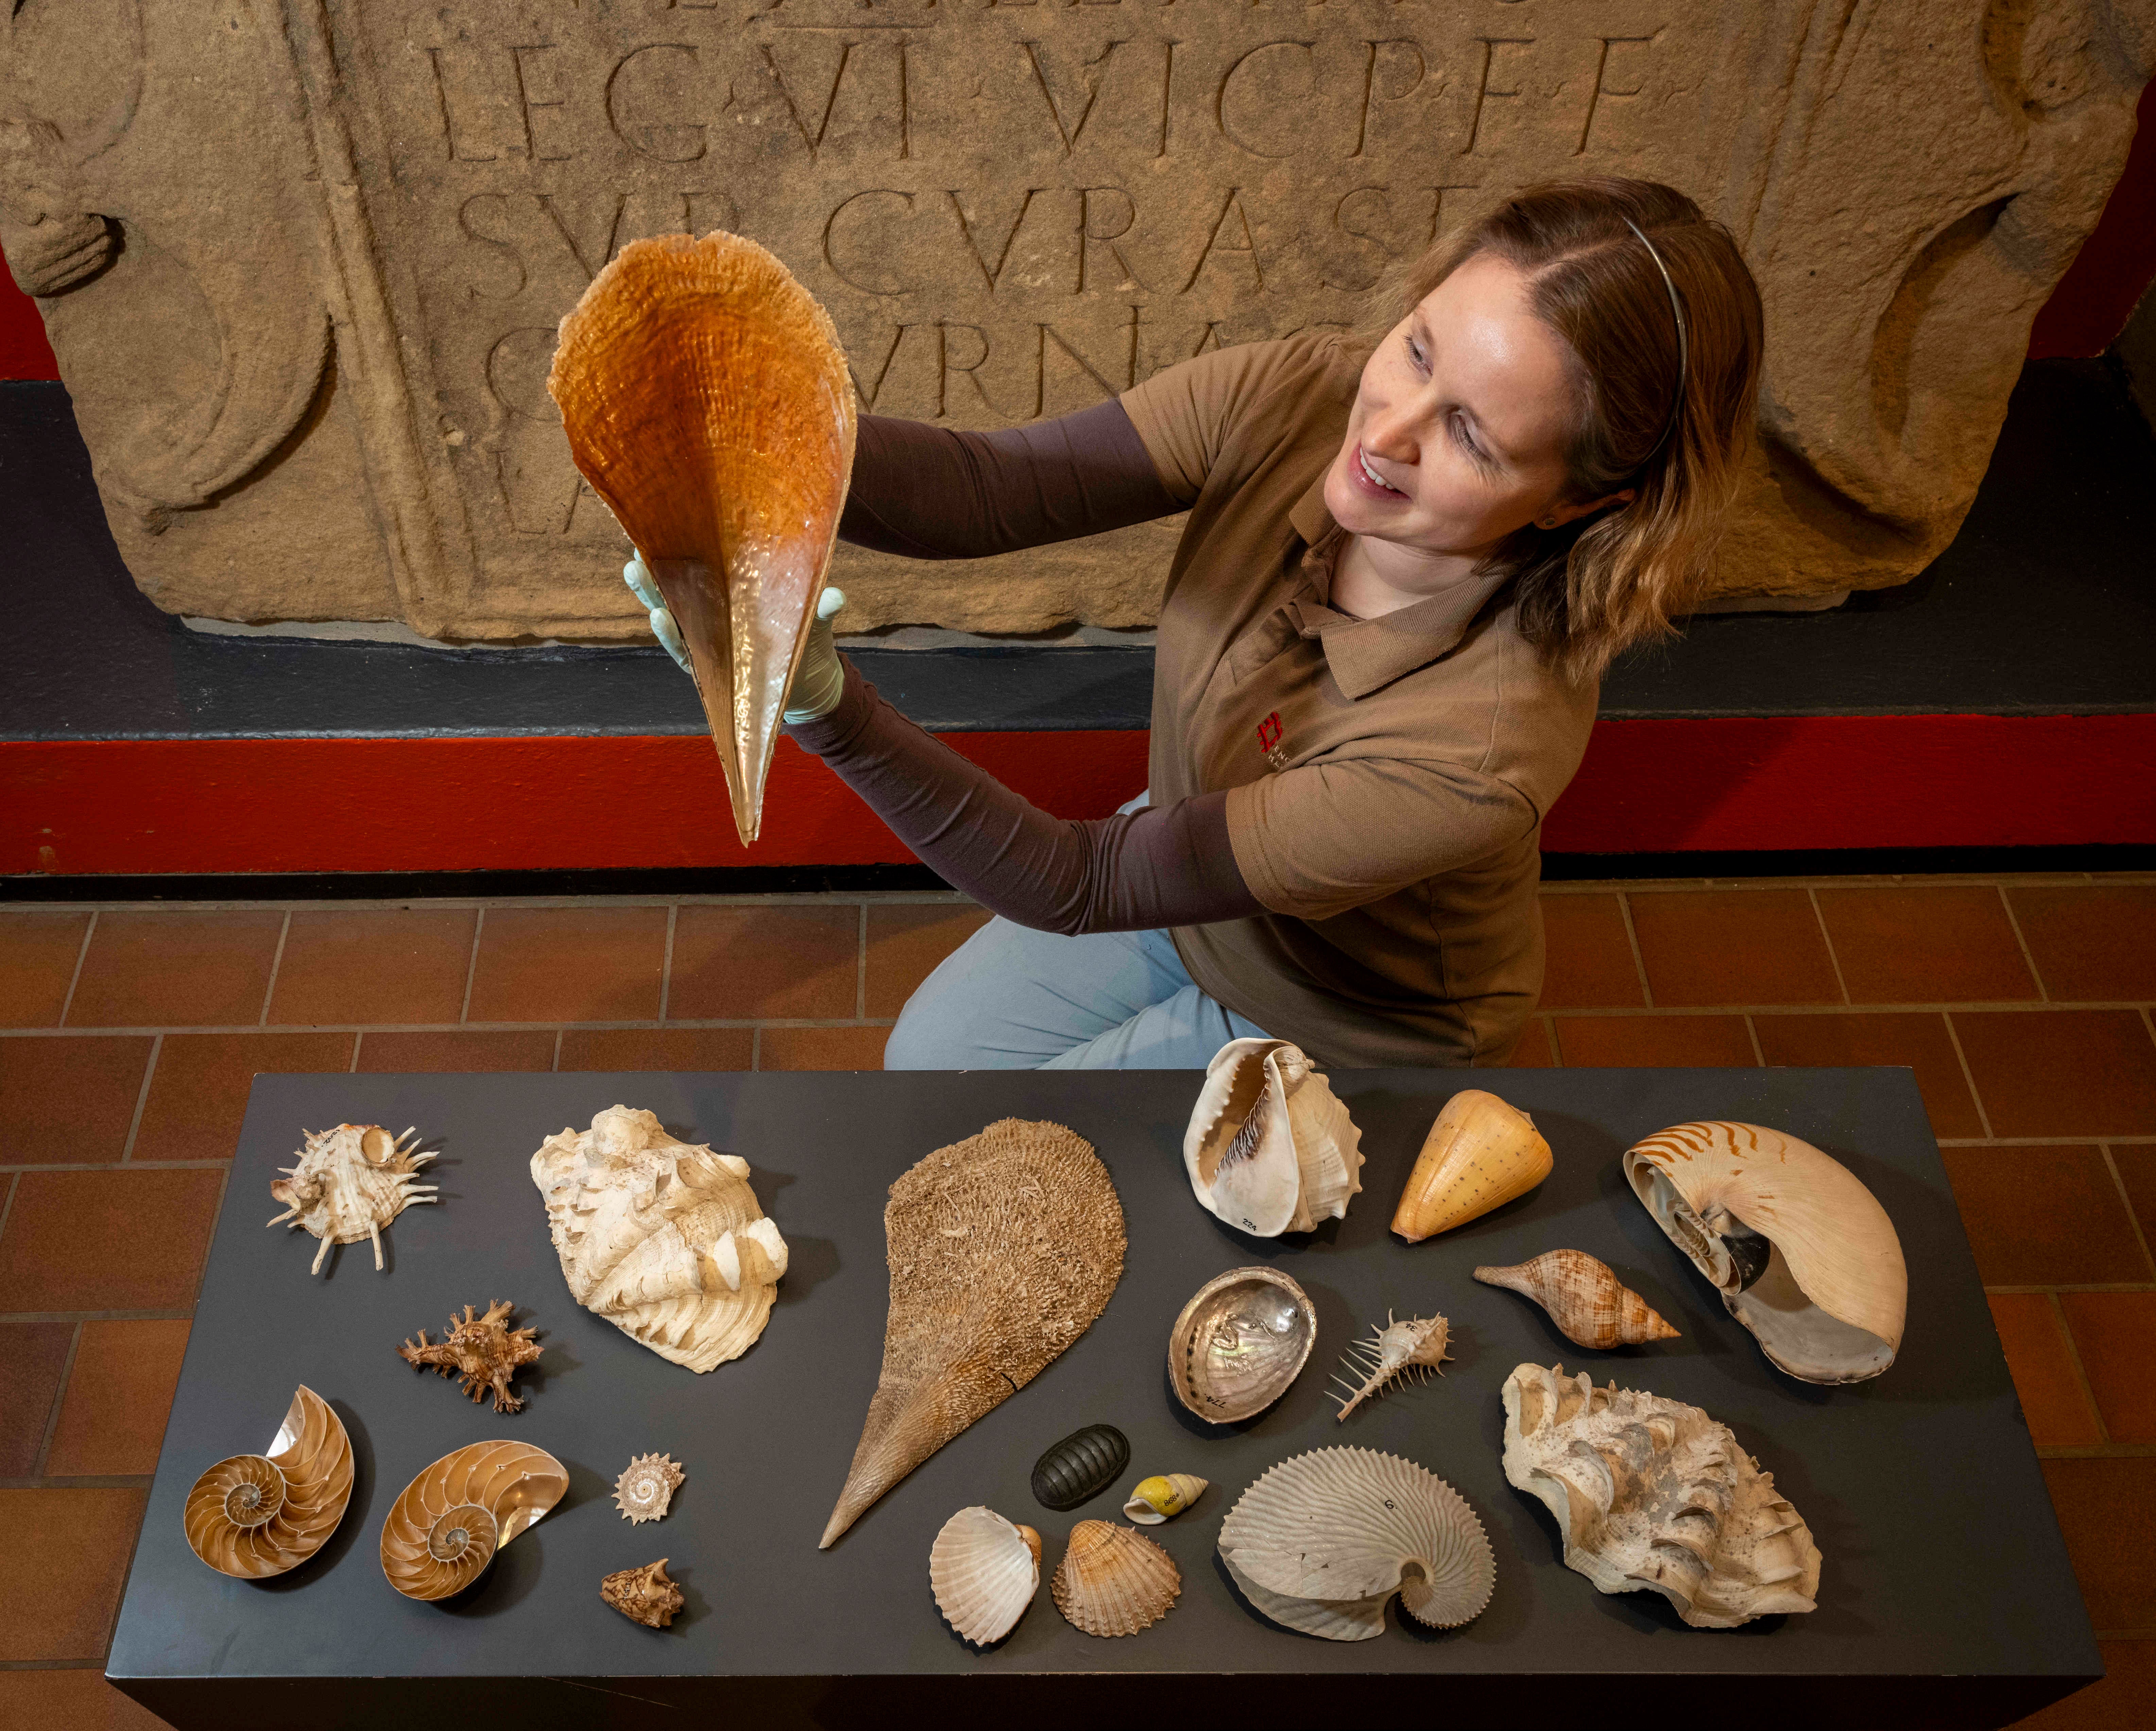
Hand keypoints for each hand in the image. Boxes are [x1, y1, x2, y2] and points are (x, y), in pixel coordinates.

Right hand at [624, 553, 847, 720]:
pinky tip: (657, 616)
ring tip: (635, 572)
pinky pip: (685, 652)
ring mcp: (710, 644)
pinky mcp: (711, 671)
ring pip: (672, 617)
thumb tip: (836, 595)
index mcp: (734, 598)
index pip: (702, 570)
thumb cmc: (805, 641)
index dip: (682, 550)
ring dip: (653, 596)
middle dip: (655, 569)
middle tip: (635, 545)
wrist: (810, 686)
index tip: (663, 523)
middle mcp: (715, 619)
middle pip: (677, 591)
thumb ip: (821, 607)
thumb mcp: (813, 620)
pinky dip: (671, 635)